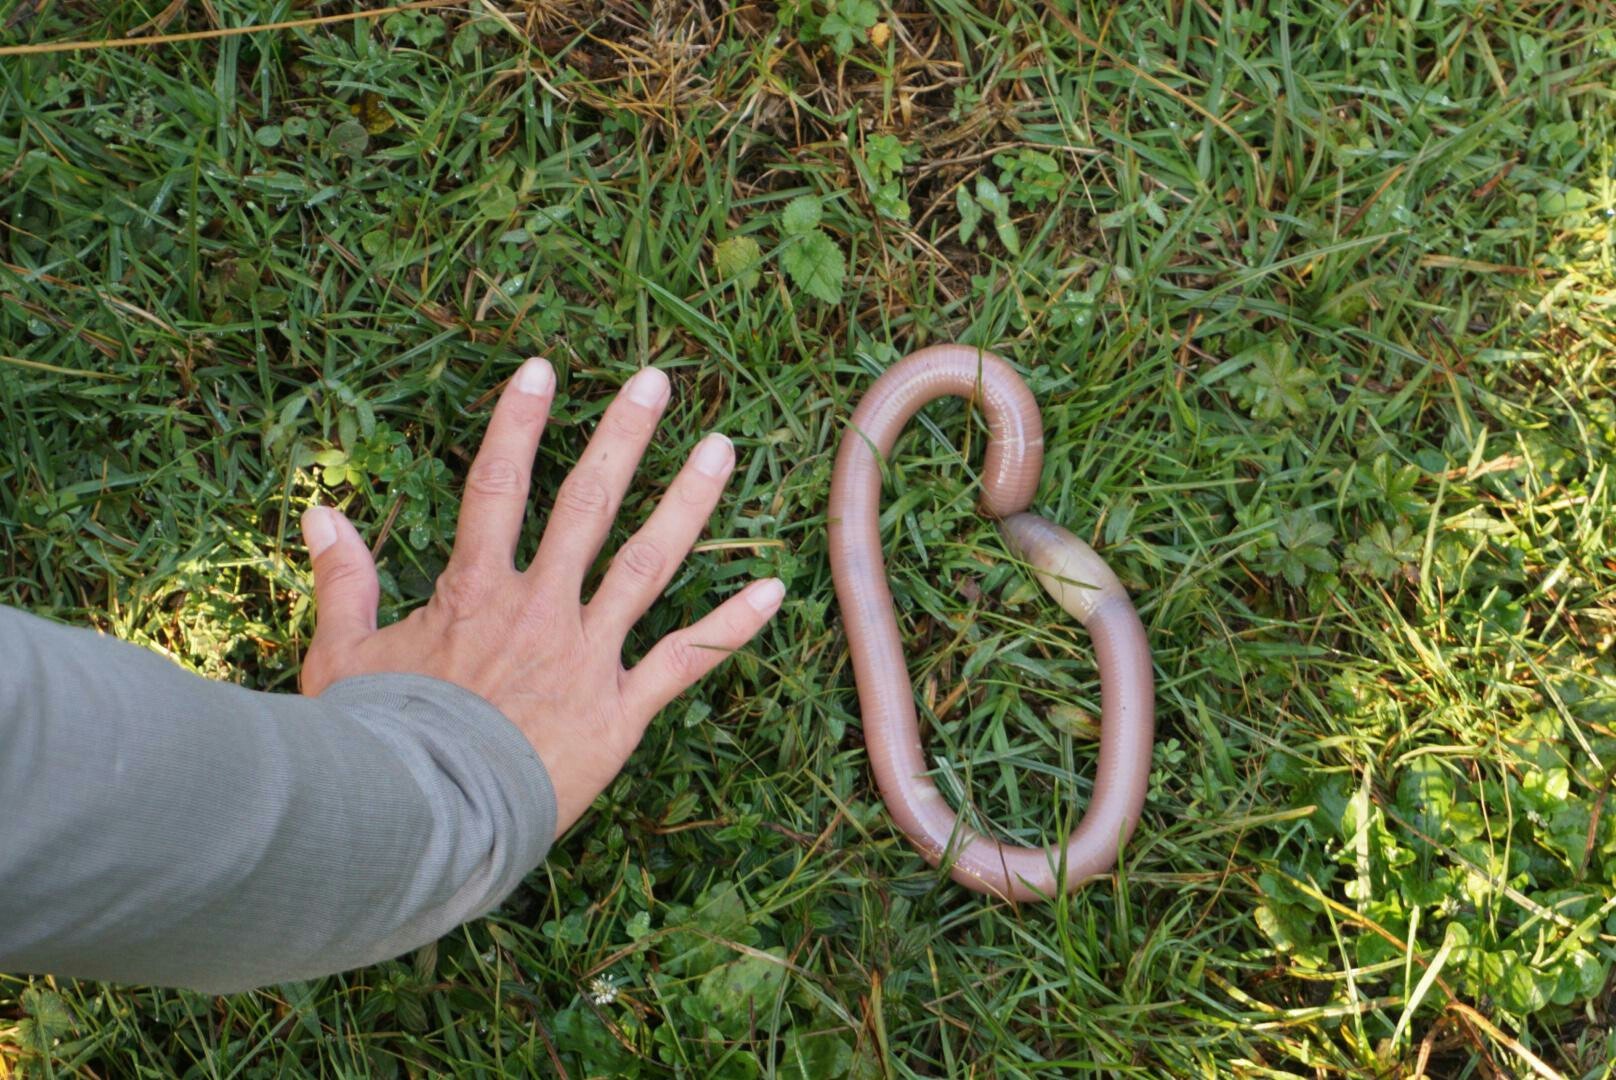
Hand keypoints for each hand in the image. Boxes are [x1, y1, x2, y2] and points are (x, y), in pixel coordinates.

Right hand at [296, 358, 782, 833]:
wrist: (423, 823)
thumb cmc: (376, 745)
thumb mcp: (342, 656)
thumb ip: (342, 580)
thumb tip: (320, 513)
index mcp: (474, 591)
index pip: (497, 486)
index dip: (517, 424)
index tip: (544, 369)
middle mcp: (540, 608)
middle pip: (587, 505)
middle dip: (622, 437)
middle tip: (656, 380)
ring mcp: (586, 656)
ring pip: (647, 563)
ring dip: (688, 504)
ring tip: (722, 449)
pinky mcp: (620, 712)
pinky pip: (685, 659)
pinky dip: (731, 625)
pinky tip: (774, 589)